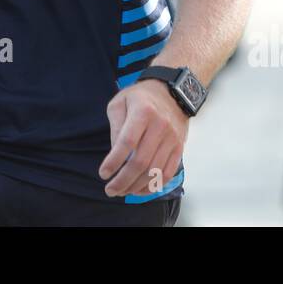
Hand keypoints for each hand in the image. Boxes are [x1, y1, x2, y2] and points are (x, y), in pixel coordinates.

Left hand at [100, 79, 187, 198]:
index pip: (127, 142)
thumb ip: (115, 127)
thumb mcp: (120, 102)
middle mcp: (160, 126)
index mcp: (143, 112)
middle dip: (123, 180)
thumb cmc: (140, 98)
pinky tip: (139, 190)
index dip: (114, 161)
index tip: (103, 174)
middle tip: (110, 190)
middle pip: (141, 161)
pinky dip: (153, 186)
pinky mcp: (179, 148)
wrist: (171, 92)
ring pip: (154, 171)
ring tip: (122, 191)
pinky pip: (168, 173)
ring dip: (136, 186)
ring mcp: (172, 139)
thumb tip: (114, 154)